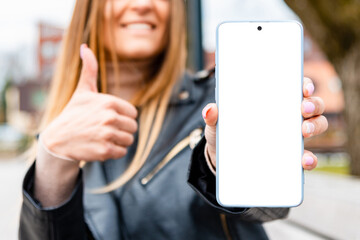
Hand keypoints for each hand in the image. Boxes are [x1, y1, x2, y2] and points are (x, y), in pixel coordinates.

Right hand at [42, 44, 137, 161]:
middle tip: (105, 129)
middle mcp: (109, 117)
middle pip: (133, 127)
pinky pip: (122, 152)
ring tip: (103, 137)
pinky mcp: (104, 151)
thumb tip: (85, 47)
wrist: (58, 139)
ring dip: (119, 141)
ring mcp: (107, 135)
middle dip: (122, 129)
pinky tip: (100, 146)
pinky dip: (114, 151)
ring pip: (129, 140)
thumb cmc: (74, 113)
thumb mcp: (83, 90)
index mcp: (109, 102)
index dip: (123, 116)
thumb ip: (89, 69)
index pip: (133, 113)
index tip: (109, 117)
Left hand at [202, 77, 327, 169]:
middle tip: (302, 109)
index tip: (302, 87)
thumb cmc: (226, 133)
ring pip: (317, 125)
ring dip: (315, 126)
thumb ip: (214, 116)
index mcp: (273, 101)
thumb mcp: (217, 124)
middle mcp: (288, 115)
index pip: (295, 86)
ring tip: (303, 132)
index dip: (303, 83)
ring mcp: (292, 136)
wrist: (224, 160)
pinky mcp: (292, 156)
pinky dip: (310, 158)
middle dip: (312, 104)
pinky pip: (308, 156)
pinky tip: (304, 160)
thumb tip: (210, 110)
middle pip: (312, 104)